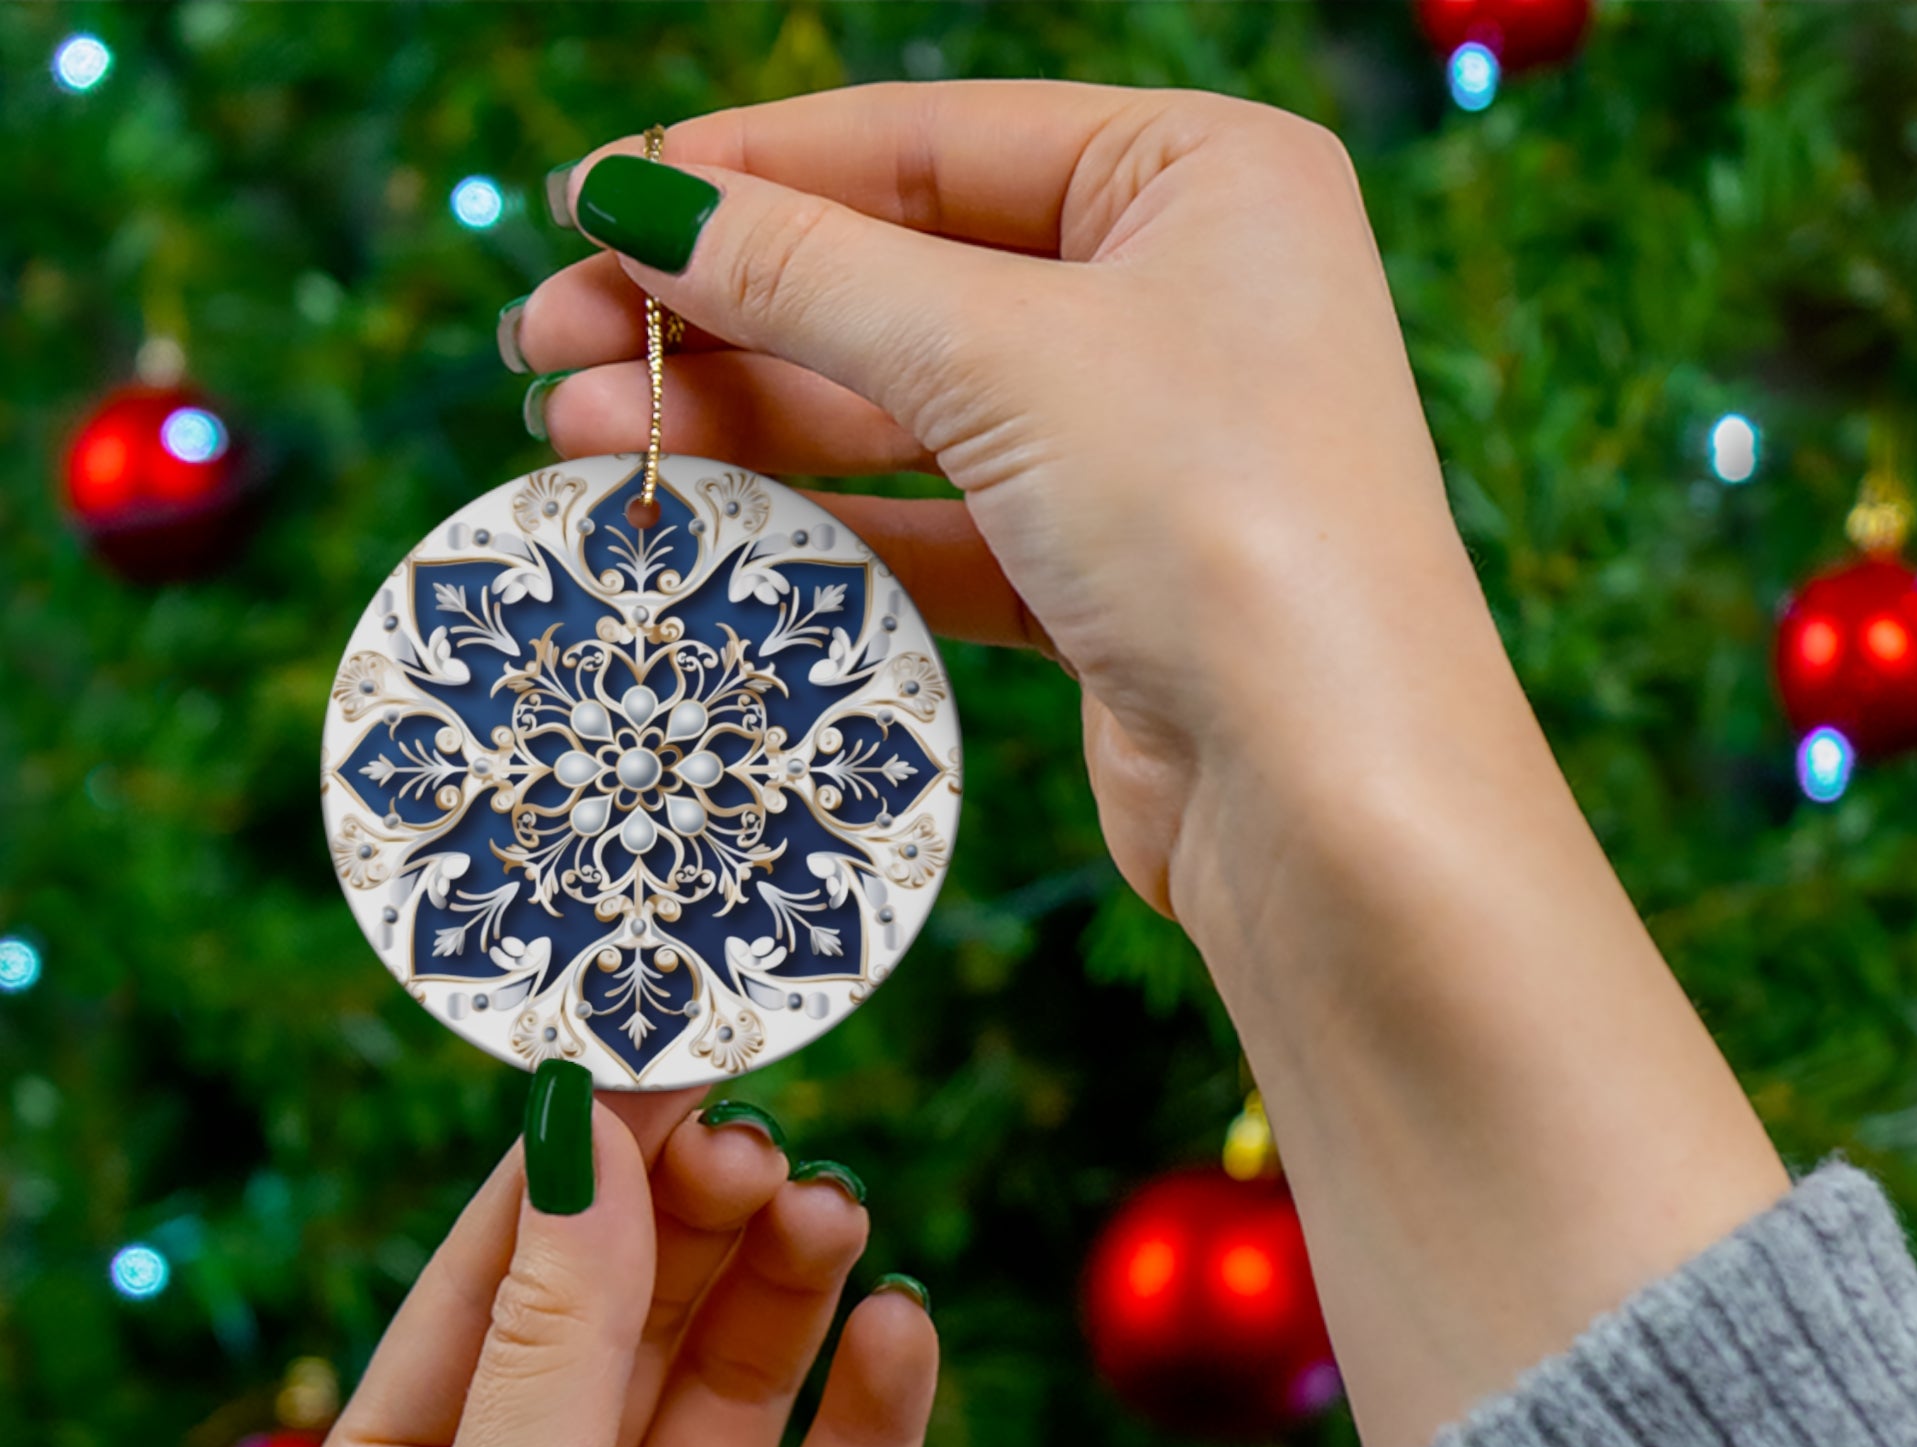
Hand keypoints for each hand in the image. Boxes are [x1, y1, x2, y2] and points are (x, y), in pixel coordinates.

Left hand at [286, 1089, 936, 1446]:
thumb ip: (555, 1340)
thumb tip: (583, 1134)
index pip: (500, 1275)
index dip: (579, 1163)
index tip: (660, 1052)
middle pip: (632, 1313)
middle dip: (694, 1221)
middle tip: (763, 1142)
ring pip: (739, 1384)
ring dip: (787, 1291)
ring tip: (833, 1213)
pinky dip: (874, 1410)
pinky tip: (900, 1332)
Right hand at [515, 80, 1460, 922]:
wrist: (1331, 794)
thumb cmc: (1216, 519)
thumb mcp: (1001, 356)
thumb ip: (811, 274)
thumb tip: (639, 201)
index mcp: (1201, 177)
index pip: (929, 143)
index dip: (748, 171)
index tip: (589, 200)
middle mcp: (1182, 299)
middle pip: (904, 277)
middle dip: (721, 310)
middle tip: (546, 340)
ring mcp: (1146, 447)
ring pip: (908, 411)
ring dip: (746, 422)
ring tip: (576, 434)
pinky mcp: (1108, 579)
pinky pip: (939, 526)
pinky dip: (824, 524)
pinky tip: (698, 521)